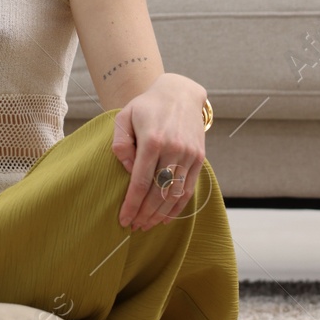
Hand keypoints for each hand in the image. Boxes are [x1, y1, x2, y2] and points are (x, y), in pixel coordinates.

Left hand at [110, 82, 207, 230]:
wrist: (180, 93)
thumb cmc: (146, 107)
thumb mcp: (123, 117)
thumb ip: (120, 145)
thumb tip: (129, 172)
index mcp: (152, 140)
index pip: (141, 182)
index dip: (132, 204)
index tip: (123, 219)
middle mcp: (173, 149)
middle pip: (158, 192)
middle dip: (145, 214)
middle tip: (134, 226)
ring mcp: (189, 154)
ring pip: (175, 194)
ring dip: (160, 214)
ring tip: (147, 224)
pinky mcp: (199, 158)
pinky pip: (188, 188)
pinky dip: (178, 206)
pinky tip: (166, 216)